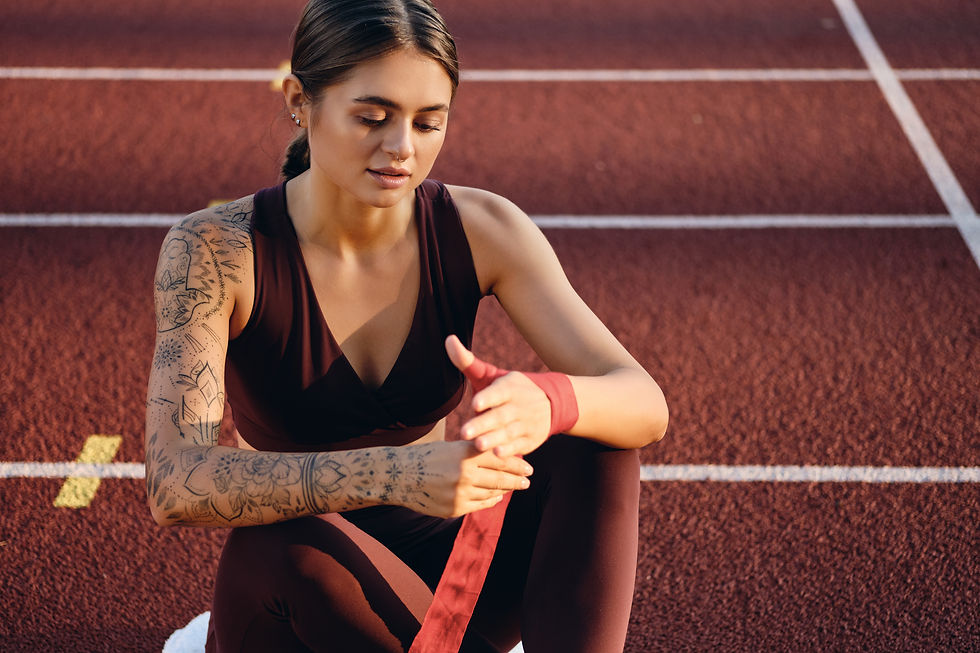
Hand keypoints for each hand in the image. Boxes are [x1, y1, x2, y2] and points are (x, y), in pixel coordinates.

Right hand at [390, 440, 532, 517]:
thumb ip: (475, 453)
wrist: (399, 476)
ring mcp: (459, 493)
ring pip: (491, 493)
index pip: (499, 458)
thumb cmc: (428, 457)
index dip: (517, 464)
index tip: (529, 467)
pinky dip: (490, 500)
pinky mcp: (454, 509)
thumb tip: (504, 459)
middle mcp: (464, 473)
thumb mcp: (451, 448)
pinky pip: (479, 505)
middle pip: (500, 478)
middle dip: (517, 480)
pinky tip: (496, 496)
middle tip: (528, 481)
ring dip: (504, 491)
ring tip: (513, 488)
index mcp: (464, 453)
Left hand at [445, 335, 552, 457]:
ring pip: (509, 432)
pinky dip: (510, 450)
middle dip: (483, 424)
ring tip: (478, 445)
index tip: (475, 404)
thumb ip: (468, 362)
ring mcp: (526, 423)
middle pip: (500, 415)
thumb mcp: (491, 375)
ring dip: (494, 439)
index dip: (487, 398)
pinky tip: (497, 453)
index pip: (498, 392)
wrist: (551, 402)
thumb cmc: (509, 389)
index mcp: (509, 387)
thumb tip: (448, 340)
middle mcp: (519, 405)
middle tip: (464, 432)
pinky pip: (519, 445)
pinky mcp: (530, 439)